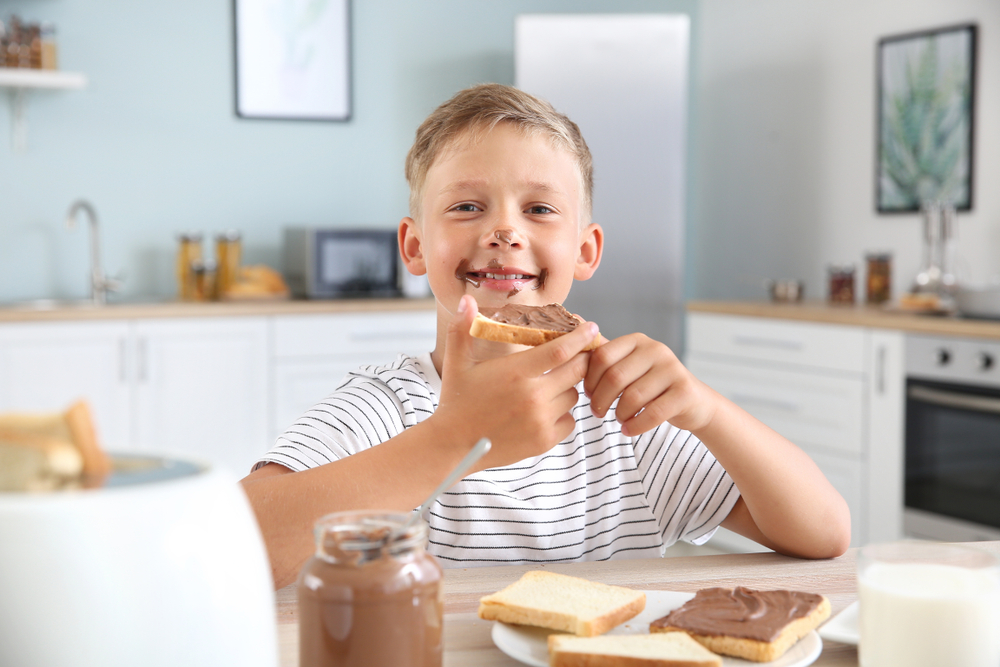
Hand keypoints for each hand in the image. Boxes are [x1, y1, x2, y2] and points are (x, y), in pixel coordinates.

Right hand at [434, 295, 599, 468]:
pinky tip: (547, 409)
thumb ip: (462, 328)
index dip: (581, 337)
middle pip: (577, 371)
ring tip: (553, 384)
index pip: (561, 349)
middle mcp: (533, 395)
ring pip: (574, 396)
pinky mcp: (544, 441)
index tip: (592, 328)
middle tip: (578, 355)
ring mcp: (541, 420)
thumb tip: (466, 299)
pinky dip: (564, 414)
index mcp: (516, 371)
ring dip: (568, 388)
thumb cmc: (456, 402)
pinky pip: (570, 421)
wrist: (453, 445)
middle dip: (581, 360)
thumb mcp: (457, 362)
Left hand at [584, 334, 718, 436]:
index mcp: (637, 341)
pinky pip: (652, 413)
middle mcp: (656, 349)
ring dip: (619, 414)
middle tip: (597, 412)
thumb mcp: (629, 367)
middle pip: (615, 377)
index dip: (589, 379)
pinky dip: (635, 426)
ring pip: (632, 397)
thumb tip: (573, 339)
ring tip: (618, 420)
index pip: (601, 356)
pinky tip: (628, 429)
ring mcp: (672, 369)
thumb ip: (605, 357)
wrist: (693, 402)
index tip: (588, 395)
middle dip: (601, 399)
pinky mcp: (684, 392)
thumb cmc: (651, 386)